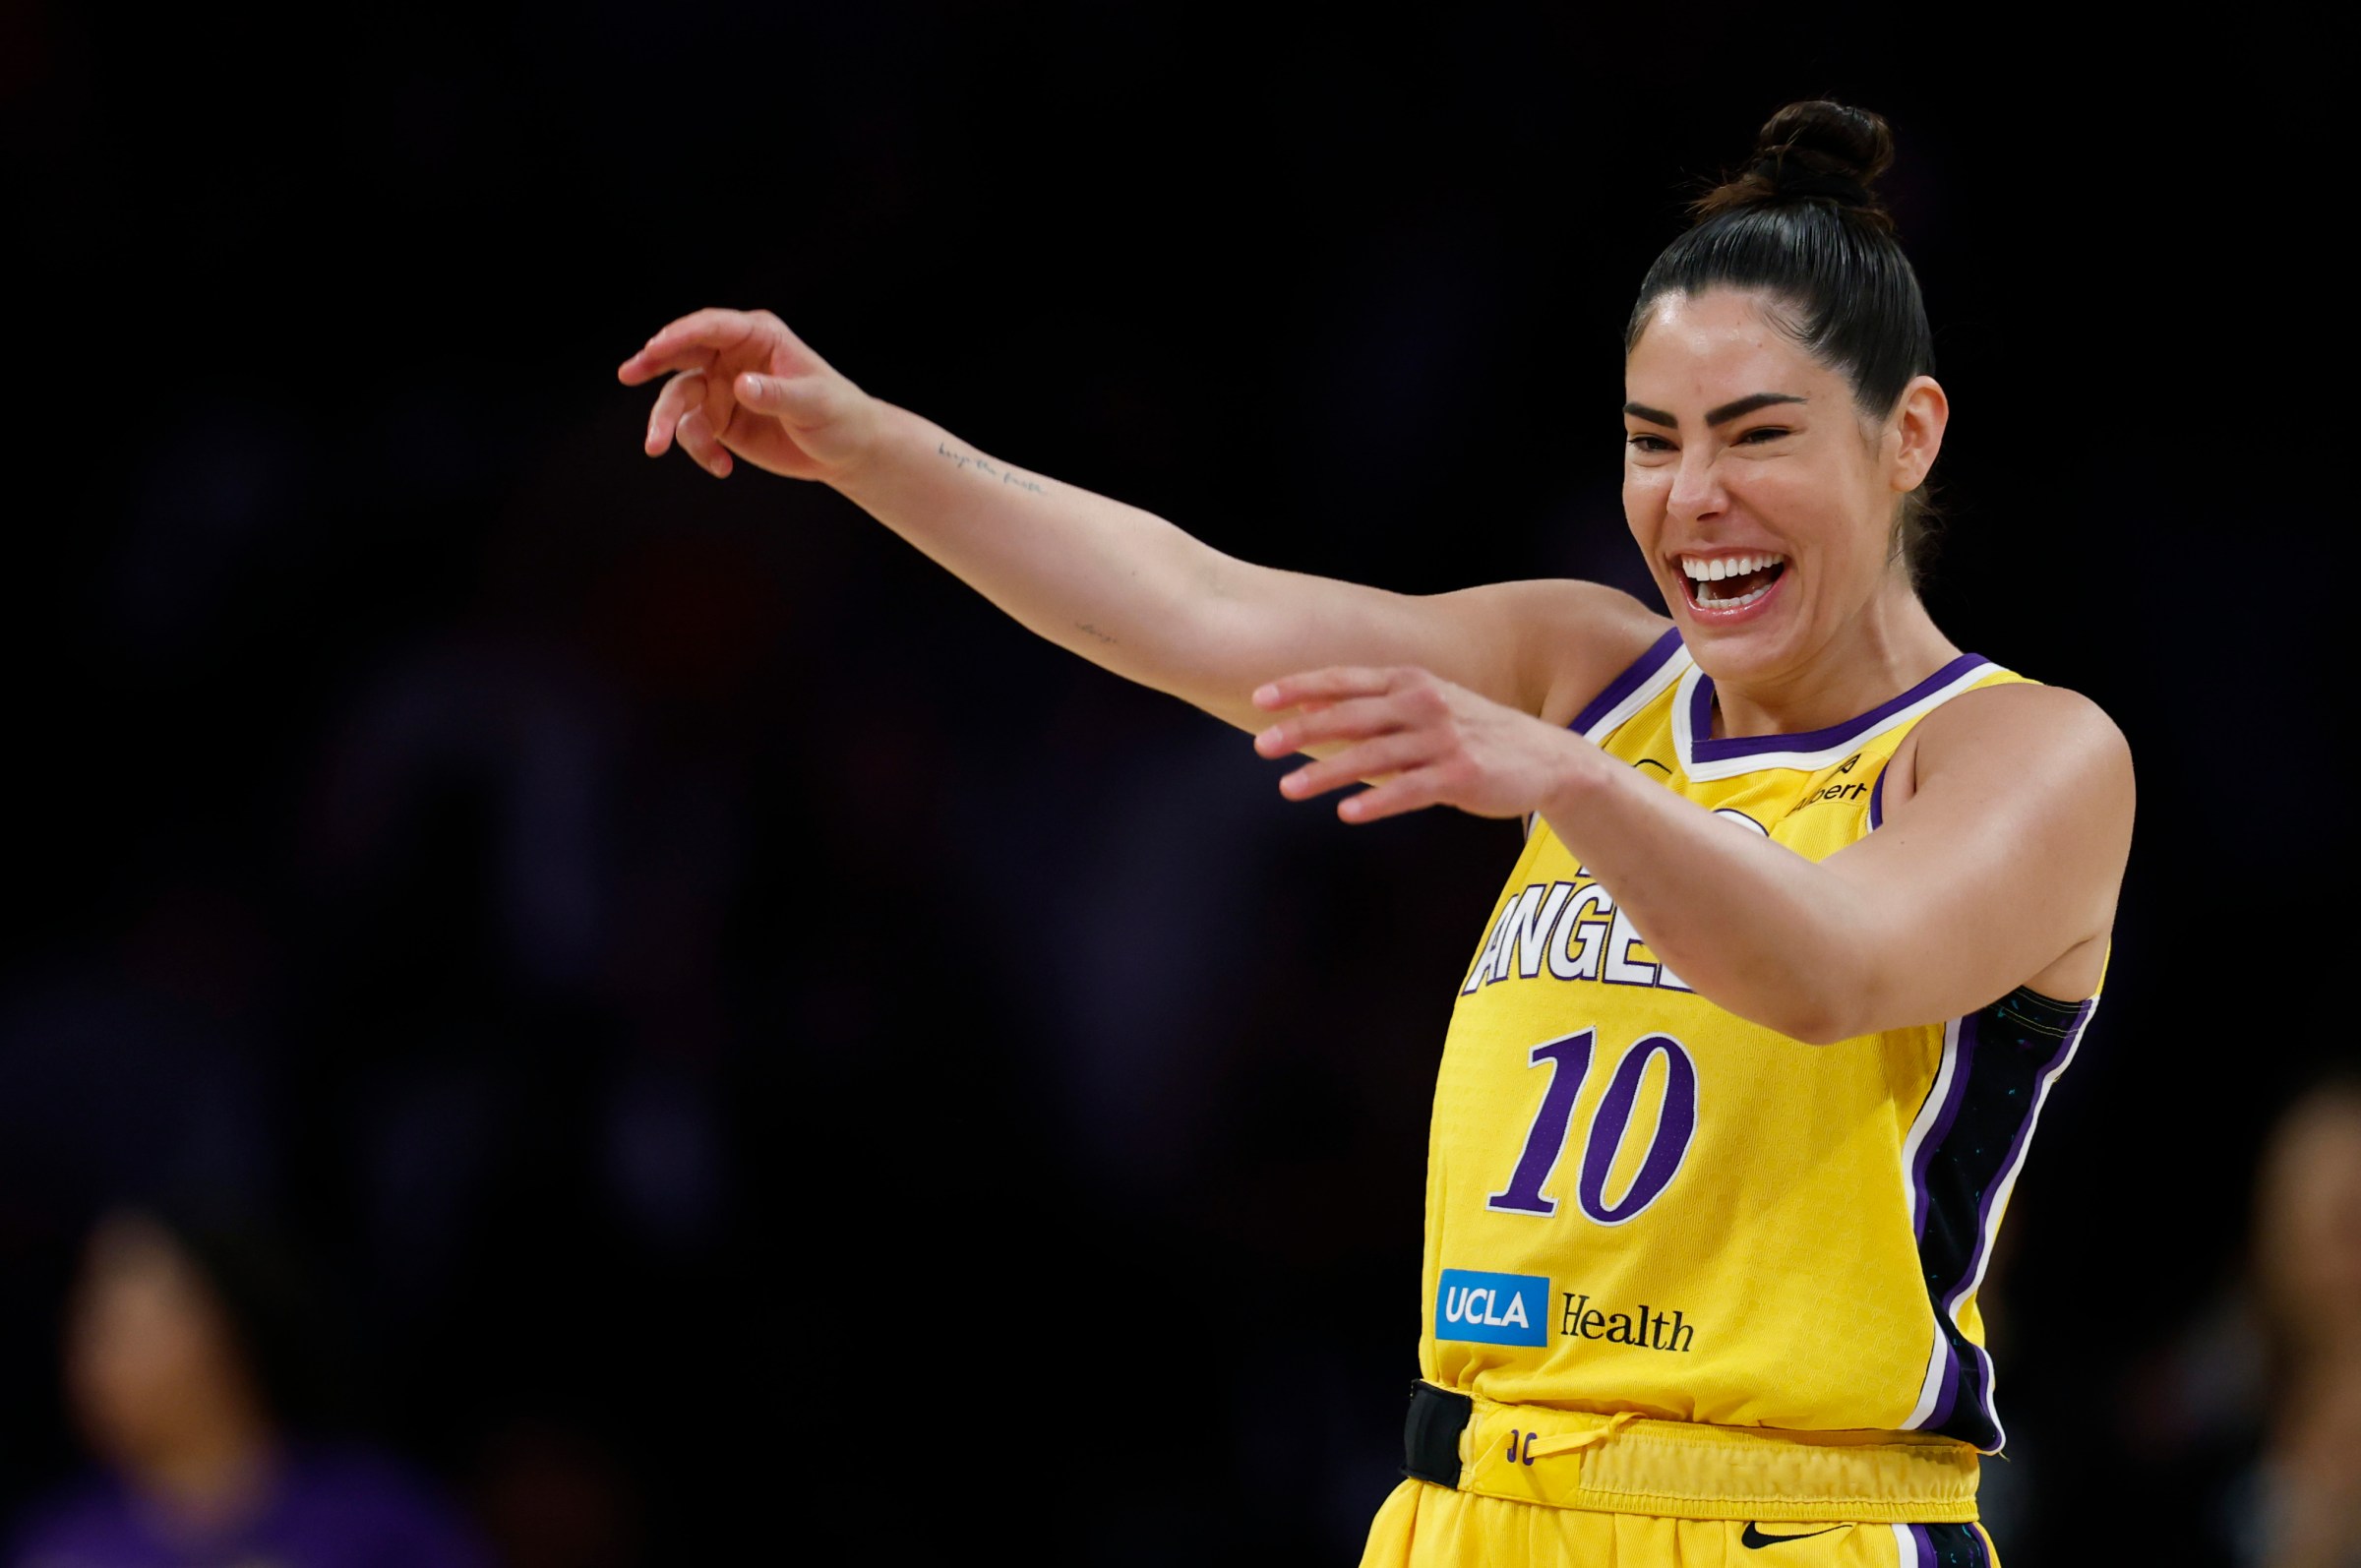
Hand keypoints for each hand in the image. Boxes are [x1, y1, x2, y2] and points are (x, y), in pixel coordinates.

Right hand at [616, 307, 877, 481]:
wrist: (846, 451)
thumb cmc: (838, 416)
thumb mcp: (813, 404)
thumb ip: (776, 394)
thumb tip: (740, 386)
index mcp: (758, 336)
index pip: (712, 327)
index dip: (681, 335)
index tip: (655, 348)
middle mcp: (732, 357)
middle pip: (682, 353)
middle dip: (653, 362)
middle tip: (628, 373)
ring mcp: (722, 388)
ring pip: (680, 398)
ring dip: (668, 422)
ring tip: (656, 447)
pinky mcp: (720, 420)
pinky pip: (694, 431)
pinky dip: (701, 451)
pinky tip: (723, 469)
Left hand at [1250, 666, 1591, 823]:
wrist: (1548, 758)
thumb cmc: (1473, 733)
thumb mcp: (1425, 706)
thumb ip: (1371, 706)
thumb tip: (1306, 708)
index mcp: (1410, 681)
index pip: (1345, 680)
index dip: (1300, 687)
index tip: (1259, 699)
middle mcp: (1424, 703)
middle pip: (1352, 715)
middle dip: (1303, 729)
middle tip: (1262, 746)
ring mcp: (1444, 738)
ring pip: (1375, 755)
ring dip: (1327, 772)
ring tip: (1288, 789)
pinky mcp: (1462, 774)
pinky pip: (1411, 789)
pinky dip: (1378, 801)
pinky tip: (1348, 813)